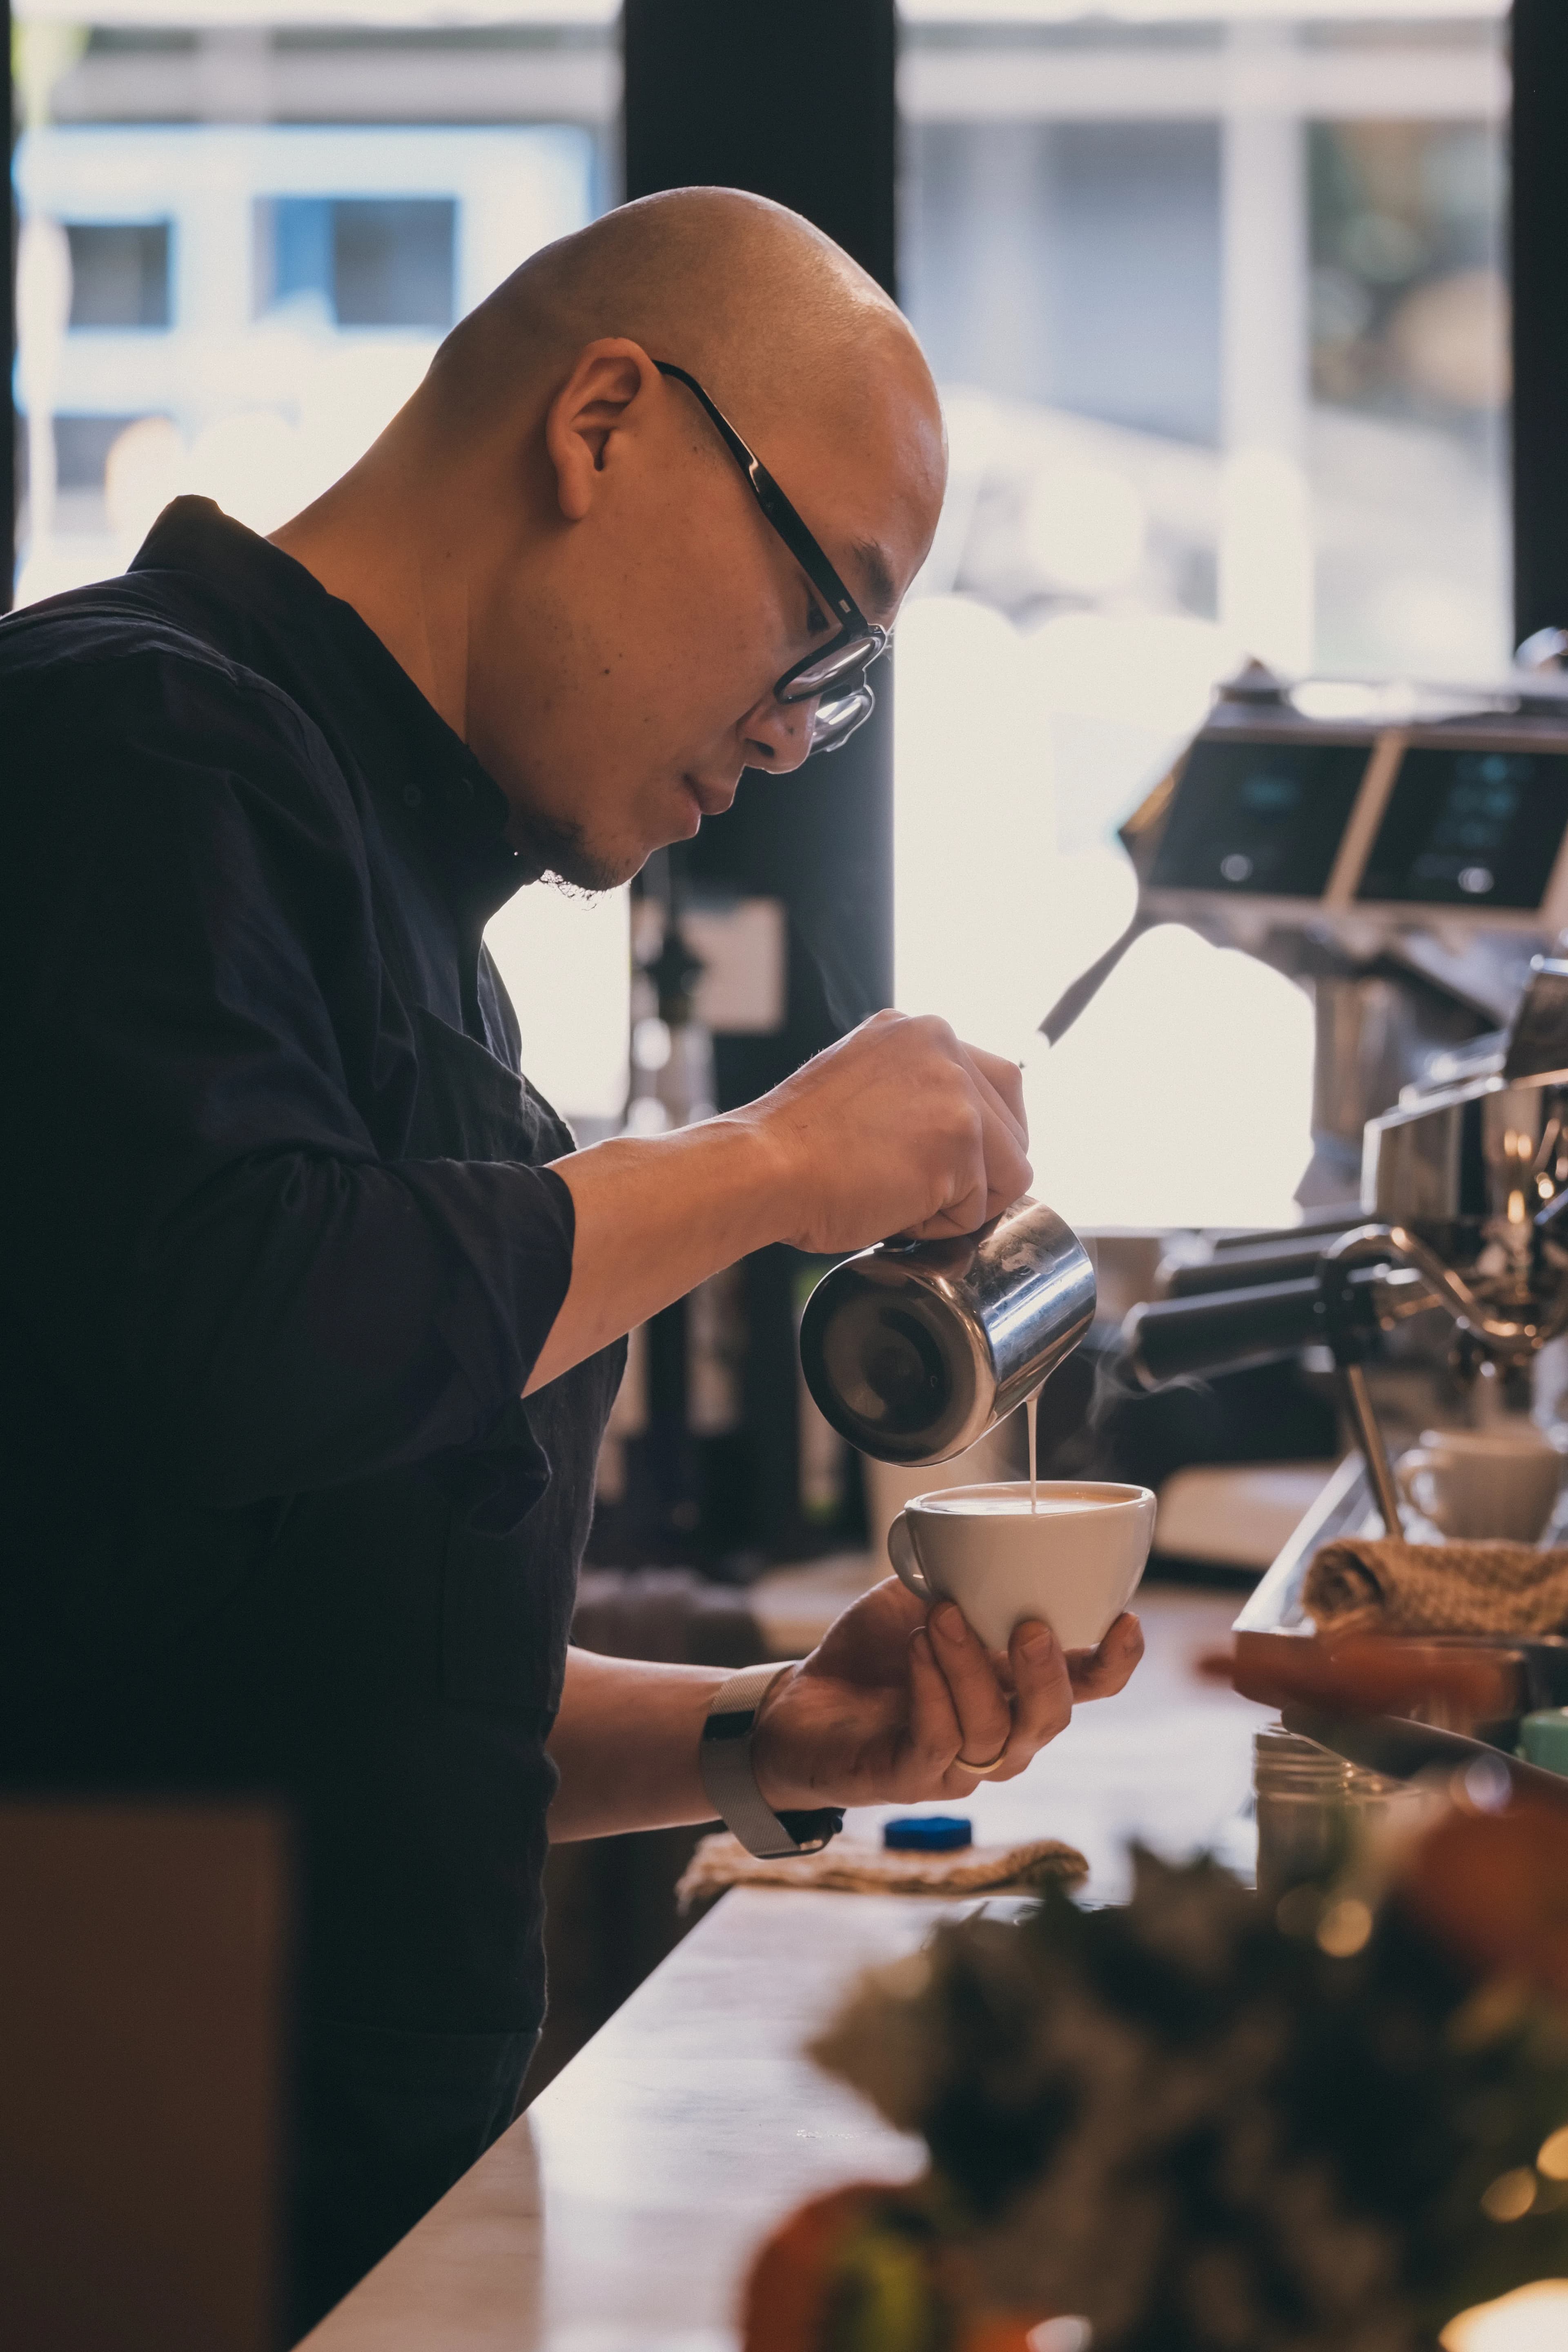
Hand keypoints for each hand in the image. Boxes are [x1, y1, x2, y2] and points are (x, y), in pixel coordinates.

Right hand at [734, 1008, 1031, 1253]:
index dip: (978, 1139)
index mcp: (918, 1031)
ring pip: (1009, 1170)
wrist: (762, 1168)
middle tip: (917, 1187)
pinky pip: (981, 1209)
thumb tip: (958, 1136)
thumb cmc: (795, 1147)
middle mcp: (944, 1046)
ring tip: (899, 1197)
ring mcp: (956, 1092)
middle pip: (1014, 1127)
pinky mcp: (959, 1143)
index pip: (996, 1085)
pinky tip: (893, 1208)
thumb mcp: (864, 1086)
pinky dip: (941, 1226)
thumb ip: (915, 1091)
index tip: (935, 1161)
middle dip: (980, 1171)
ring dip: (960, 1201)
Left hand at [749, 1576, 1143, 1811]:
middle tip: (1027, 1624)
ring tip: (942, 1616)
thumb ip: (965, 1576)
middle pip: (1051, 1719)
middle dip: (1048, 1672)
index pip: (1086, 1686)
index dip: (1115, 1662)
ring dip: (971, 1668)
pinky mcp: (909, 1779)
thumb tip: (995, 1530)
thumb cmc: (876, 1652)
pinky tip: (918, 1653)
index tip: (1126, 1621)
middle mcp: (1002, 1733)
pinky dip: (932, 1694)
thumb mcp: (924, 1599)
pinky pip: (938, 1744)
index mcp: (1018, 1688)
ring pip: (993, 1731)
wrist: (802, 1704)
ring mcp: (958, 1765)